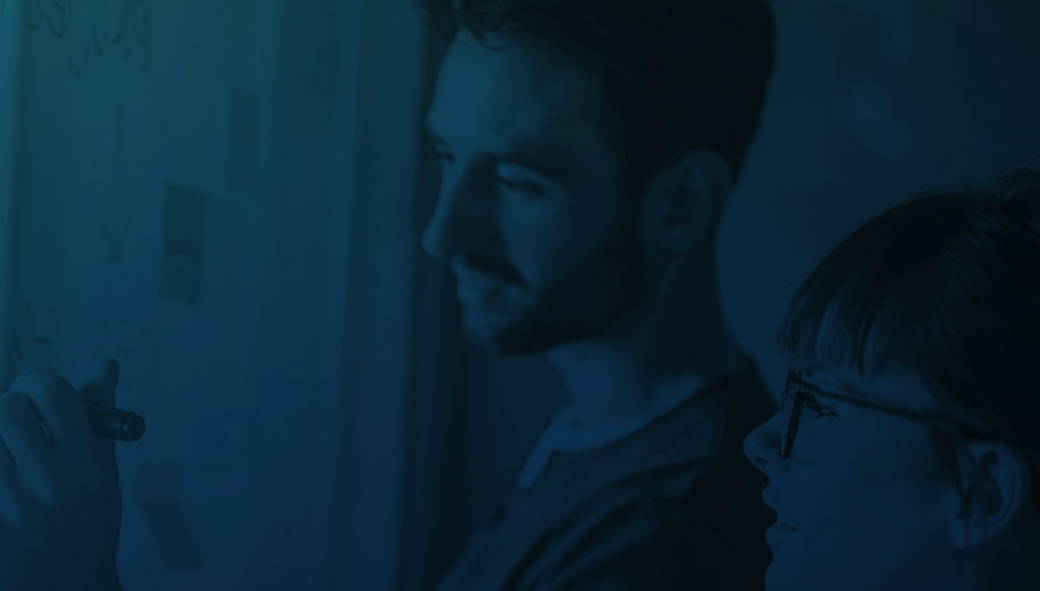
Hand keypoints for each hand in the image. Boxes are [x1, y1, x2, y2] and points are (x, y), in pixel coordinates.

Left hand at [0, 359, 123, 590]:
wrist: (63, 577)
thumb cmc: (88, 520)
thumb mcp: (104, 467)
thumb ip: (99, 412)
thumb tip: (106, 364)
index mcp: (85, 463)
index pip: (55, 395)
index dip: (41, 382)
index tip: (40, 389)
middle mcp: (47, 479)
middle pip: (8, 408)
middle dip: (11, 402)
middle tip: (19, 415)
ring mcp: (11, 498)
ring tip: (9, 443)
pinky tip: (5, 461)